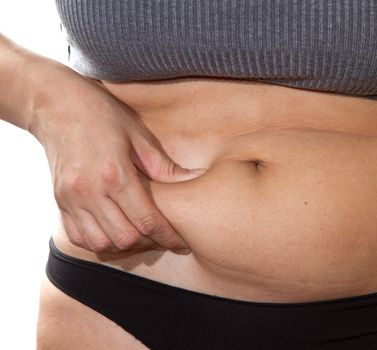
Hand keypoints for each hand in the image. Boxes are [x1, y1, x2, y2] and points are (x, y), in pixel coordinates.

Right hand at [29, 61, 201, 252]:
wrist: (54, 104)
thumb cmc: (102, 114)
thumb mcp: (138, 134)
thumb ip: (164, 166)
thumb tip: (193, 181)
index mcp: (115, 174)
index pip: (147, 220)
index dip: (168, 237)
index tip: (182, 243)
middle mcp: (90, 191)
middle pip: (125, 238)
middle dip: (150, 243)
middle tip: (164, 236)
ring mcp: (71, 199)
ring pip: (100, 244)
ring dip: (124, 245)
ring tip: (140, 235)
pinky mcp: (59, 202)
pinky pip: (78, 237)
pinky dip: (99, 242)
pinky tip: (114, 231)